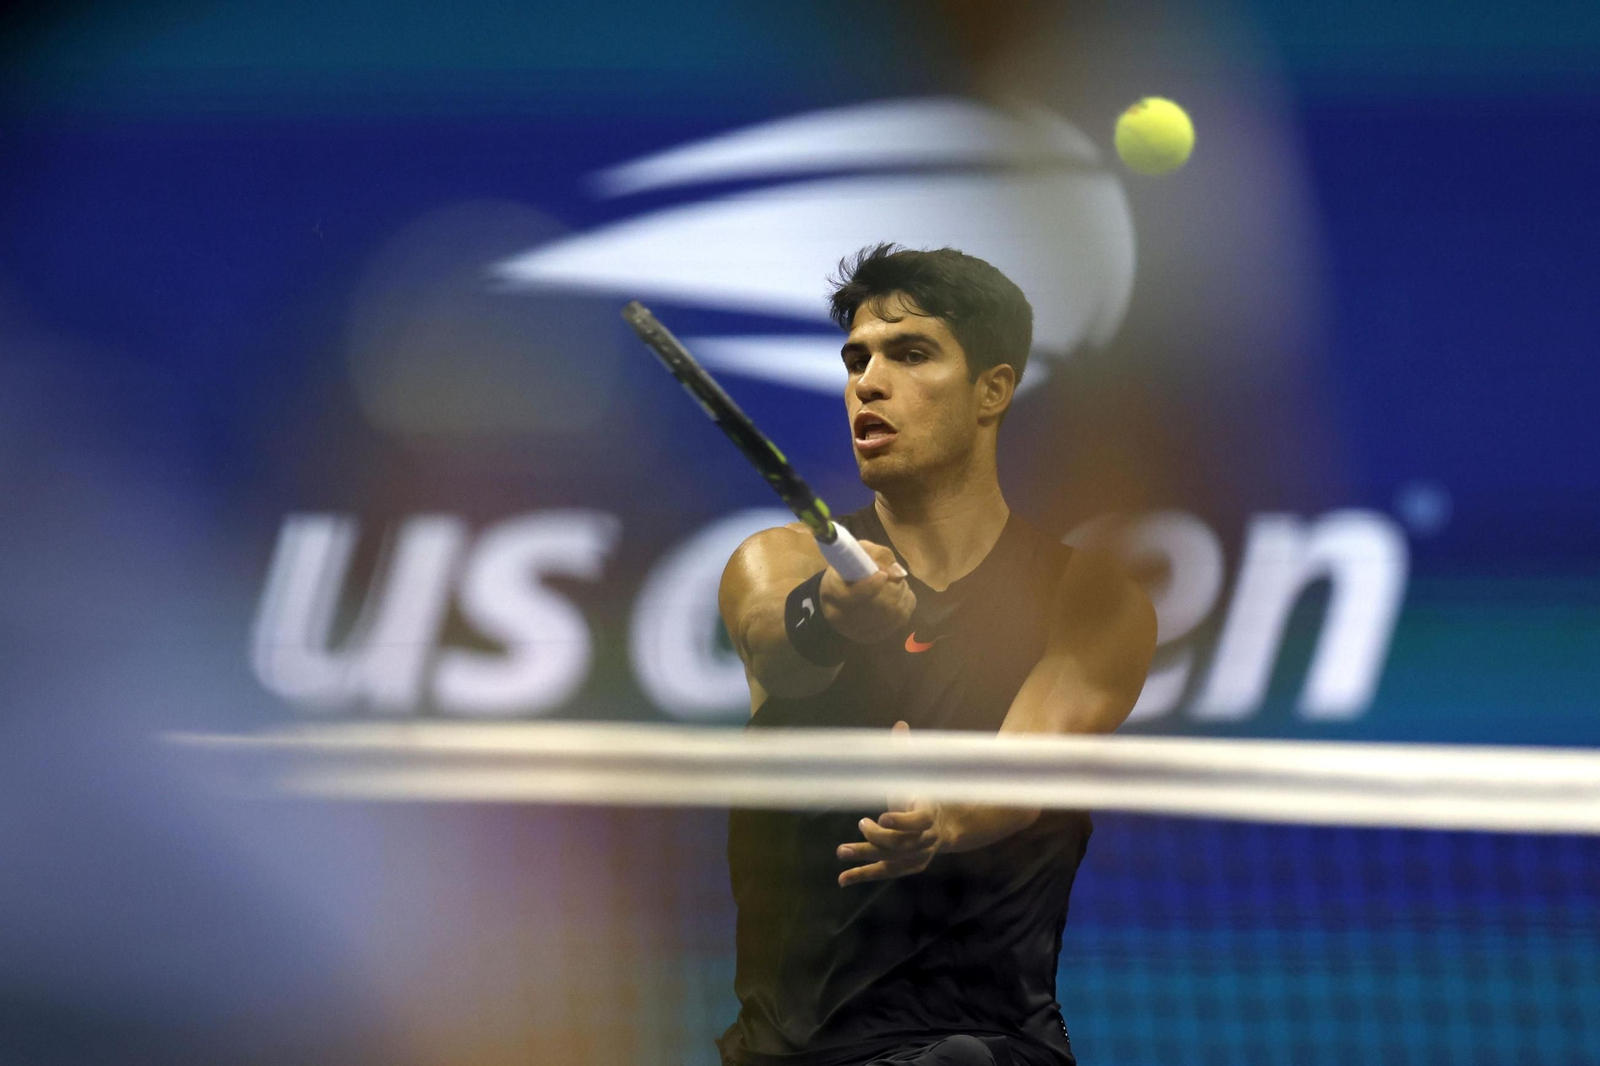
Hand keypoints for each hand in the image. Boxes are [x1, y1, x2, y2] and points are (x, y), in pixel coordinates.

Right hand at [820, 540, 914, 643]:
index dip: (871, 586)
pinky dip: (906, 603)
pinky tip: (900, 594)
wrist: (839, 597)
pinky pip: (901, 619)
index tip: (883, 574)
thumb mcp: (856, 553)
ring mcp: (859, 631)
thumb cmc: (847, 570)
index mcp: (833, 593)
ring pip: (893, 613)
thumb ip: (875, 555)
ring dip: (902, 593)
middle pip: (878, 606)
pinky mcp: (874, 636)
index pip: (853, 596)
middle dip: (893, 587)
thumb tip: (897, 571)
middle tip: (894, 575)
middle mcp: (843, 618)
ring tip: (897, 582)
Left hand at [837, 721, 944, 886]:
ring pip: (891, 861)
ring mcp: (917, 855)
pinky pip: (885, 873)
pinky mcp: (907, 867)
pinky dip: (864, 875)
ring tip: (842, 852)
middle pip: (902, 844)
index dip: (902, 821)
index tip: (882, 816)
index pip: (919, 821)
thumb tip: (899, 724)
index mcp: (929, 813)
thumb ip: (907, 751)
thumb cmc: (924, 794)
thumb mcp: (919, 773)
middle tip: (858, 827)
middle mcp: (926, 838)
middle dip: (878, 838)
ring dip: (866, 858)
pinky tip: (843, 879)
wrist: (947, 824)